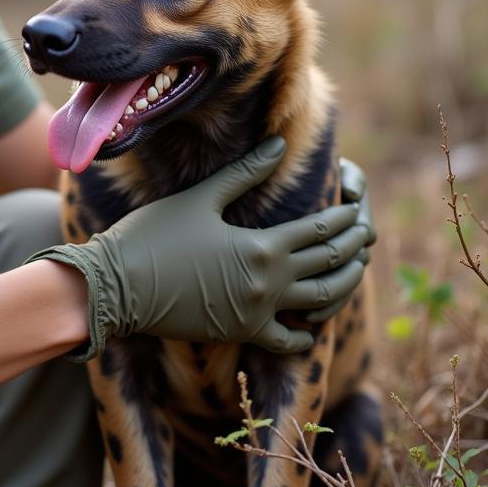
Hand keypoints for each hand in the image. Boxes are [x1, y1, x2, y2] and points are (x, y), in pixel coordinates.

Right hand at [27, 138, 367, 356]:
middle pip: (330, 264)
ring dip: (343, 285)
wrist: (119, 286)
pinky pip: (287, 341)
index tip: (356, 204)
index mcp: (263, 247)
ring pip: (320, 302)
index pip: (321, 230)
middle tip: (367, 233)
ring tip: (356, 270)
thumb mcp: (202, 198)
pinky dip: (305, 334)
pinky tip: (312, 327)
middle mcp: (269, 283)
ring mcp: (257, 313)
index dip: (344, 216)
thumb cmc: (155, 234)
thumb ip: (245, 173)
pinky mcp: (241, 332)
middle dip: (355, 247)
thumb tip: (280, 145)